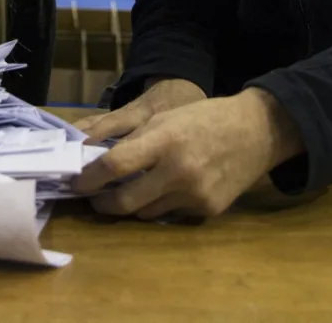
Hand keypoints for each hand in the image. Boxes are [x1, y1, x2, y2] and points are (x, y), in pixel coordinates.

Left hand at [72, 88, 303, 220]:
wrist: (256, 131)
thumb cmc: (203, 118)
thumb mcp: (165, 119)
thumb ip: (133, 142)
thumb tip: (97, 163)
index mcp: (165, 140)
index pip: (115, 165)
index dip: (90, 177)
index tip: (75, 182)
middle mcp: (179, 171)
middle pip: (126, 201)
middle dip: (103, 203)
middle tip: (93, 198)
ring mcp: (195, 194)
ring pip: (146, 212)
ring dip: (132, 205)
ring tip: (126, 191)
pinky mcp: (208, 210)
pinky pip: (171, 214)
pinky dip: (161, 205)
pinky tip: (165, 190)